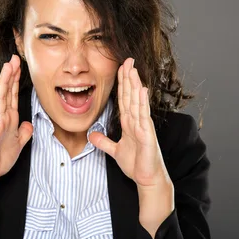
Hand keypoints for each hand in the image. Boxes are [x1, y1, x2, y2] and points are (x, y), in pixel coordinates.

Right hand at [0, 54, 33, 189]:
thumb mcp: (18, 144)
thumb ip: (23, 133)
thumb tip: (29, 124)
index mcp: (8, 118)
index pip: (12, 95)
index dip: (16, 80)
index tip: (20, 65)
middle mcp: (0, 116)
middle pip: (6, 91)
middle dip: (11, 74)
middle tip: (15, 57)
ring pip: (0, 96)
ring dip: (4, 80)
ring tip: (8, 65)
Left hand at [89, 58, 170, 188]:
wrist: (147, 179)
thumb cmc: (136, 164)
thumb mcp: (115, 151)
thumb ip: (104, 142)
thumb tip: (92, 135)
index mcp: (130, 123)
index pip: (124, 99)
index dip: (122, 83)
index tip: (121, 68)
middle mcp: (137, 121)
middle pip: (131, 95)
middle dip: (129, 77)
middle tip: (127, 60)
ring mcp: (143, 126)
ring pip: (137, 101)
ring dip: (135, 85)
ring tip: (133, 69)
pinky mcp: (147, 135)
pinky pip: (144, 116)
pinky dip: (142, 103)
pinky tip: (142, 90)